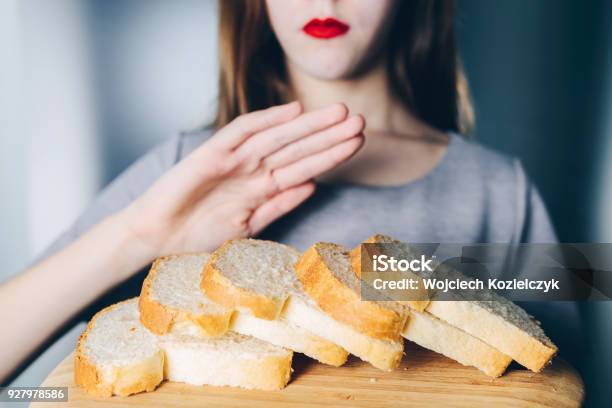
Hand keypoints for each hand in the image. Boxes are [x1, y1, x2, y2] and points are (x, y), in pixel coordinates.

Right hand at [118, 101, 363, 259]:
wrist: (156, 239)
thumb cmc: (197, 236)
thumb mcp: (248, 227)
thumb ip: (278, 206)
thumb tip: (312, 186)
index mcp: (262, 188)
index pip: (304, 167)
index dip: (331, 154)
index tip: (357, 142)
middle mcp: (252, 170)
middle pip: (297, 149)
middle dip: (328, 135)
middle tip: (360, 120)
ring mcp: (233, 161)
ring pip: (278, 138)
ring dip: (308, 127)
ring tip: (340, 113)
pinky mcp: (210, 155)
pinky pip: (240, 133)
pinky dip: (266, 121)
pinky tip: (292, 112)